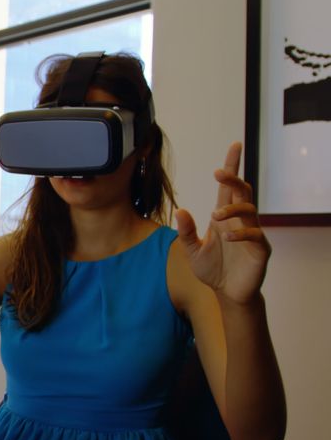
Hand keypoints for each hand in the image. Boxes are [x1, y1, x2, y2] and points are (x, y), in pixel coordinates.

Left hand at [176, 142, 271, 303]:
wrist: (227, 293)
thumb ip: (185, 232)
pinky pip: (255, 236)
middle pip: (242, 191)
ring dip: (233, 209)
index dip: (232, 166)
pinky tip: (227, 238)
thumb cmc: (212, 269)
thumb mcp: (192, 250)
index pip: (228, 186)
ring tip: (216, 217)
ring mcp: (252, 233)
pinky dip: (241, 234)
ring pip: (250, 210)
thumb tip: (180, 210)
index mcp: (224, 216)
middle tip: (219, 173)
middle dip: (233, 179)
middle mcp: (239, 221)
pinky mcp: (260, 249)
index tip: (234, 145)